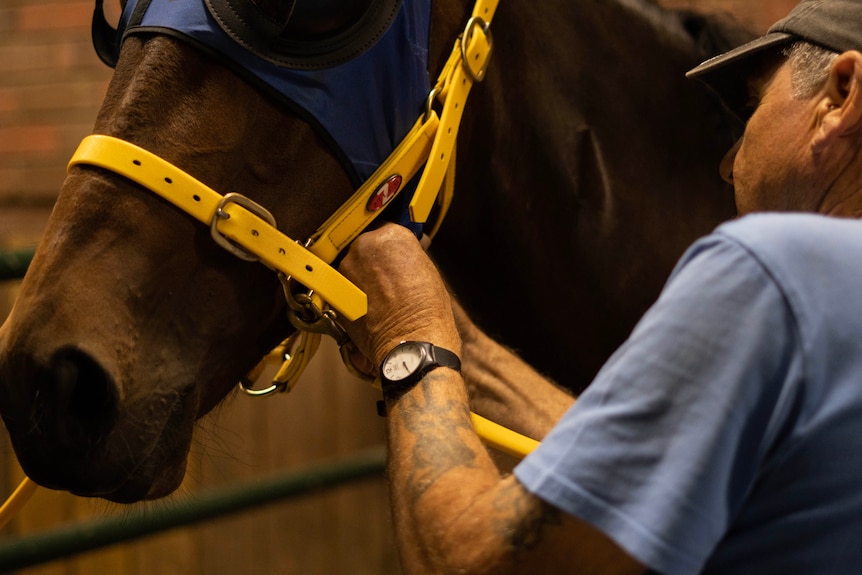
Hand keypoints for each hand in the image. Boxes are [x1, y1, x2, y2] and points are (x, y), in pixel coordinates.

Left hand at [338, 224, 460, 368]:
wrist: (412, 343)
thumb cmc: (426, 312)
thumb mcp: (426, 271)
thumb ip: (406, 257)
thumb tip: (397, 259)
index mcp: (391, 235)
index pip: (385, 230)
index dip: (390, 248)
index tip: (392, 257)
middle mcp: (364, 246)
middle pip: (364, 246)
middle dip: (373, 261)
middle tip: (387, 280)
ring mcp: (346, 269)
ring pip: (351, 266)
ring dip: (360, 277)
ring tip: (379, 297)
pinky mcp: (336, 291)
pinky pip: (343, 286)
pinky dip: (352, 294)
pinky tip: (369, 307)